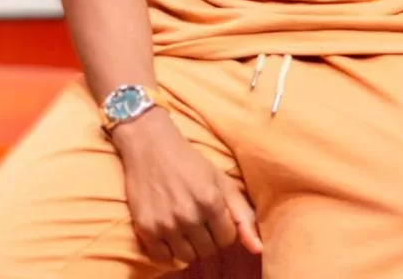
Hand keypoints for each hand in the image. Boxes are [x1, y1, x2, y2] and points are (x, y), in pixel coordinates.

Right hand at [111, 108, 261, 265]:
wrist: (150, 146)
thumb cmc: (190, 162)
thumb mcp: (221, 180)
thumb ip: (242, 214)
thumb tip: (258, 249)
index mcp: (211, 200)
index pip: (227, 238)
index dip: (224, 227)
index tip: (215, 215)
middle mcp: (188, 215)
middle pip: (208, 250)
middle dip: (208, 237)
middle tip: (199, 219)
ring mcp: (165, 224)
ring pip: (187, 257)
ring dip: (189, 245)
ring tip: (185, 225)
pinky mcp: (145, 229)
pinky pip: (162, 258)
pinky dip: (168, 249)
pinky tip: (170, 231)